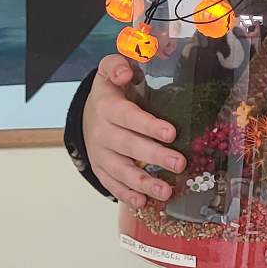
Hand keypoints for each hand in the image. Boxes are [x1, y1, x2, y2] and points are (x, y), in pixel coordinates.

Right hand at [81, 54, 184, 211]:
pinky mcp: (101, 169)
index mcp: (108, 106)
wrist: (87, 112)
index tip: (171, 132)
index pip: (128, 116)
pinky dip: (127, 195)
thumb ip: (117, 65)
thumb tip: (127, 71)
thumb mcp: (111, 71)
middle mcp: (102, 132)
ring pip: (121, 170)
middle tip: (180, 163)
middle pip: (128, 146)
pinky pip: (112, 184)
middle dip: (154, 156)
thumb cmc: (111, 91)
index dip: (148, 125)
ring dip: (143, 182)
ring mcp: (101, 153)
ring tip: (166, 192)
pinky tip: (144, 202)